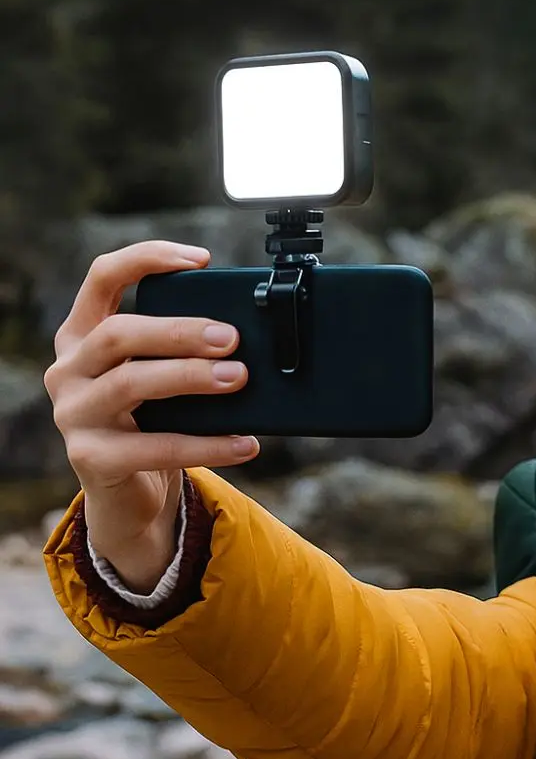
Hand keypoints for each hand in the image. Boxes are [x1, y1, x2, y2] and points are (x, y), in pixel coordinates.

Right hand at [44, 240, 259, 590]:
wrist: (131, 498)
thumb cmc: (154, 426)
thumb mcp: (162, 381)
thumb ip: (181, 355)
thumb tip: (244, 339)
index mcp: (82, 336)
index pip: (102, 278)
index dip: (146, 259)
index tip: (200, 260)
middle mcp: (68, 369)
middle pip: (119, 333)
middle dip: (180, 330)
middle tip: (231, 338)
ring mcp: (74, 414)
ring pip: (132, 383)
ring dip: (191, 377)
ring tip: (239, 377)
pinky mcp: (91, 458)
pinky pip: (155, 447)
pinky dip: (207, 445)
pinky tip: (245, 443)